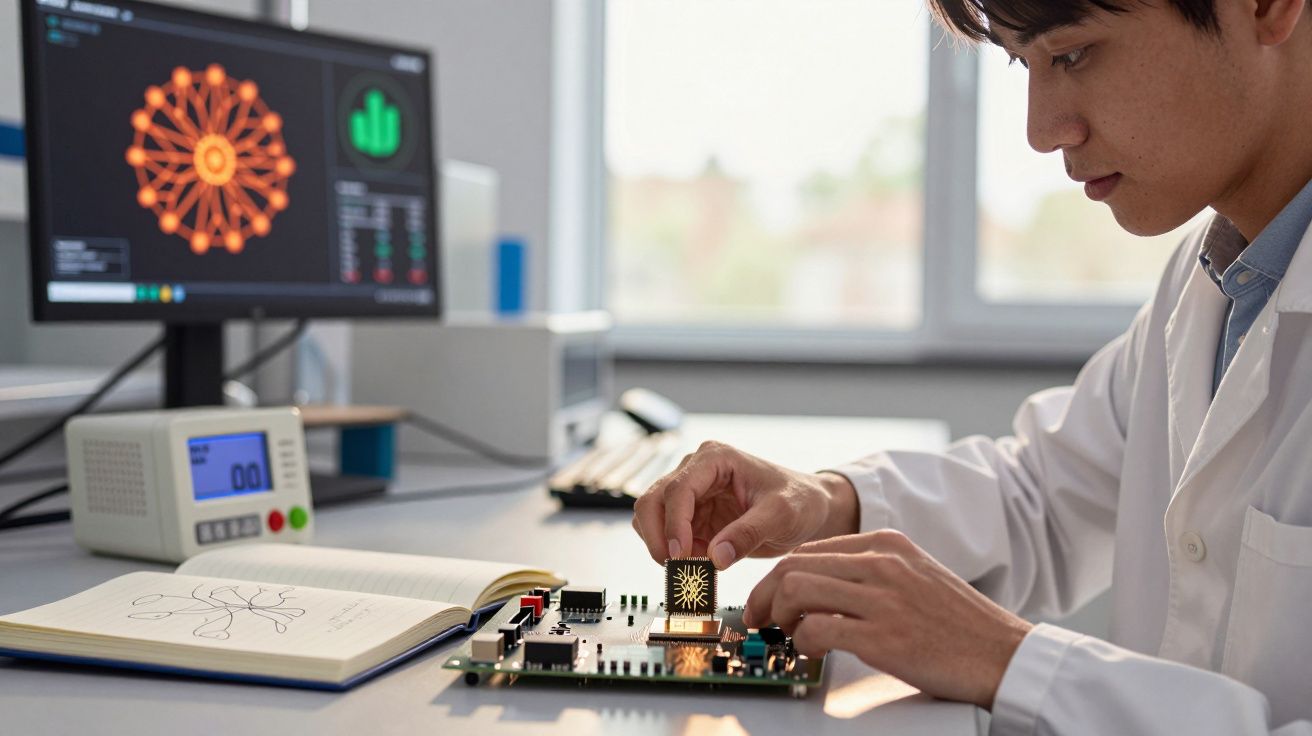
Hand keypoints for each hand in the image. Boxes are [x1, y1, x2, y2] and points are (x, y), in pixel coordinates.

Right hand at [631, 440, 858, 568]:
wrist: (809, 509)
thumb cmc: (799, 501)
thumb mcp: (781, 515)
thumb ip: (748, 533)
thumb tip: (715, 558)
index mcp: (715, 459)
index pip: (679, 488)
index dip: (674, 523)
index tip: (681, 555)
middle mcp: (696, 471)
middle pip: (653, 500)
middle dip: (658, 536)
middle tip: (675, 568)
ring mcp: (692, 494)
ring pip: (651, 519)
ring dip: (663, 547)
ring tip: (693, 569)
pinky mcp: (693, 517)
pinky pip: (667, 537)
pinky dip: (675, 555)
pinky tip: (699, 567)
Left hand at [743, 530, 1032, 709]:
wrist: (1004, 653)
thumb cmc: (960, 623)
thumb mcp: (915, 575)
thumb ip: (871, 571)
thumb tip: (817, 585)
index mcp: (888, 544)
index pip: (810, 548)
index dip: (778, 575)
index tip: (767, 596)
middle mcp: (882, 563)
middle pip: (794, 564)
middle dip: (764, 593)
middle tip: (757, 617)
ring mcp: (883, 598)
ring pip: (797, 589)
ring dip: (777, 614)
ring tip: (784, 634)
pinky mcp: (884, 636)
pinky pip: (817, 629)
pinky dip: (802, 641)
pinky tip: (812, 651)